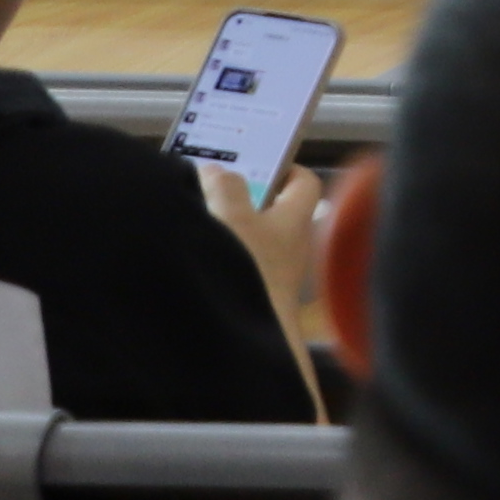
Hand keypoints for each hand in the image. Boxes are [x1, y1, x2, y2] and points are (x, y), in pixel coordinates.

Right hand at [200, 161, 331, 355]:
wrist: (248, 339)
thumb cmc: (250, 272)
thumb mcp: (232, 216)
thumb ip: (225, 187)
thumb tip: (217, 171)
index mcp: (295, 219)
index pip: (303, 183)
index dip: (284, 168)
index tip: (259, 160)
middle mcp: (291, 247)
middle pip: (274, 212)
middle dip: (244, 199)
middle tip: (213, 188)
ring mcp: (275, 275)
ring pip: (253, 241)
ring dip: (227, 230)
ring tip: (196, 218)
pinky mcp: (257, 297)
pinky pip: (239, 266)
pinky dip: (221, 256)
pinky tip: (196, 255)